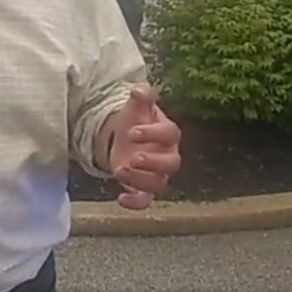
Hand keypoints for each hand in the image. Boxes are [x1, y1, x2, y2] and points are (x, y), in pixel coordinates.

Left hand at [107, 83, 181, 209]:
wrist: (127, 138)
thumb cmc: (137, 121)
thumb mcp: (136, 107)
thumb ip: (140, 97)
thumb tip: (139, 89)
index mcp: (167, 134)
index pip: (170, 134)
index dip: (153, 133)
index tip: (131, 132)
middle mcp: (167, 156)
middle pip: (172, 164)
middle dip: (153, 162)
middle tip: (133, 157)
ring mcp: (157, 173)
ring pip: (159, 183)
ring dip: (140, 180)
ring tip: (120, 169)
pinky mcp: (144, 188)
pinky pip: (146, 200)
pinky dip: (135, 203)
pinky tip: (120, 199)